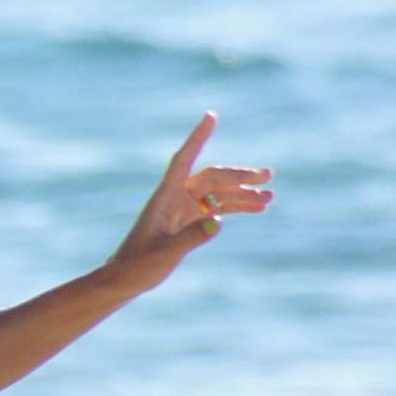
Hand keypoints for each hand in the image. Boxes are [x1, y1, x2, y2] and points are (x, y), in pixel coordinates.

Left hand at [107, 116, 272, 297]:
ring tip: (269, 197)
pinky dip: (236, 207)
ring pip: (218, 193)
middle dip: (239, 176)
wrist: (126, 280)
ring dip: (243, 193)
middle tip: (267, 177)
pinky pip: (217, 208)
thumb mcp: (164, 254)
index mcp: (164, 196)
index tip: (211, 116)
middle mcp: (175, 197)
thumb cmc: (138, 266)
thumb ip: (190, 239)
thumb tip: (218, 223)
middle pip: (211, 178)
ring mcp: (183, 208)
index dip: (197, 138)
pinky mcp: (189, 222)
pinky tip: (257, 209)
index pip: (183, 159)